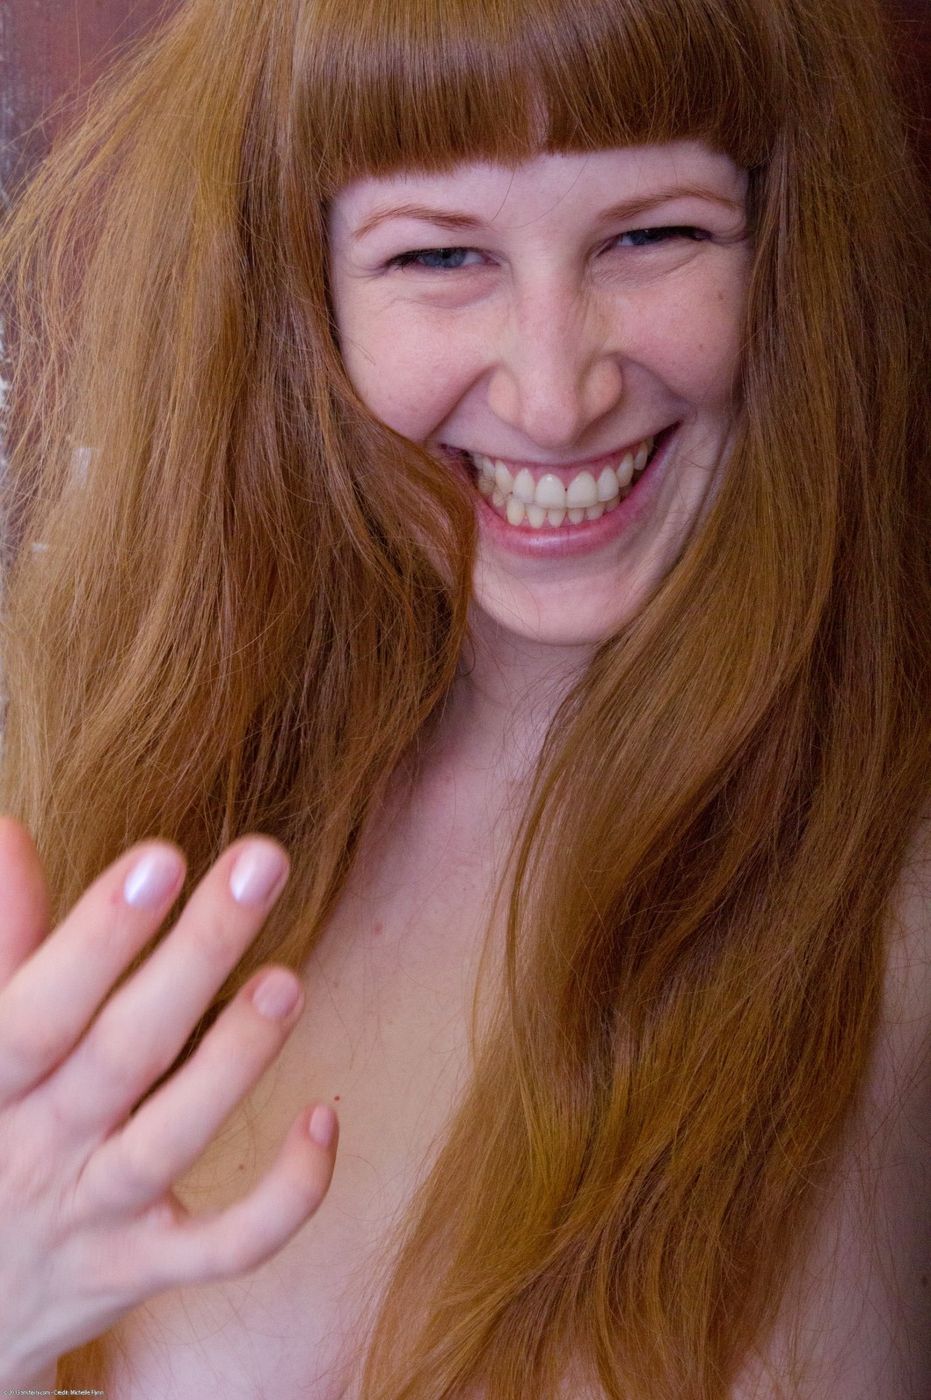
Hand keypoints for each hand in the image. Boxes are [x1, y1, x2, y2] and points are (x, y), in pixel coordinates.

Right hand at [0, 817, 337, 1384]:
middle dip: (196, 956)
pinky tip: (327, 1118)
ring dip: (235, 1061)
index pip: (36, 1010)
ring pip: (169, 1142)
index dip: (97, 937)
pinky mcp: (142, 1268)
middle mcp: (37, 1151)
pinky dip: (282, 1195)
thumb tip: (11, 833)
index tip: (163, 858)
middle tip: (262, 865)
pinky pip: (224, 1246)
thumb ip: (2, 947)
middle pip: (122, 1056)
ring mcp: (93, 1216)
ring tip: (288, 982)